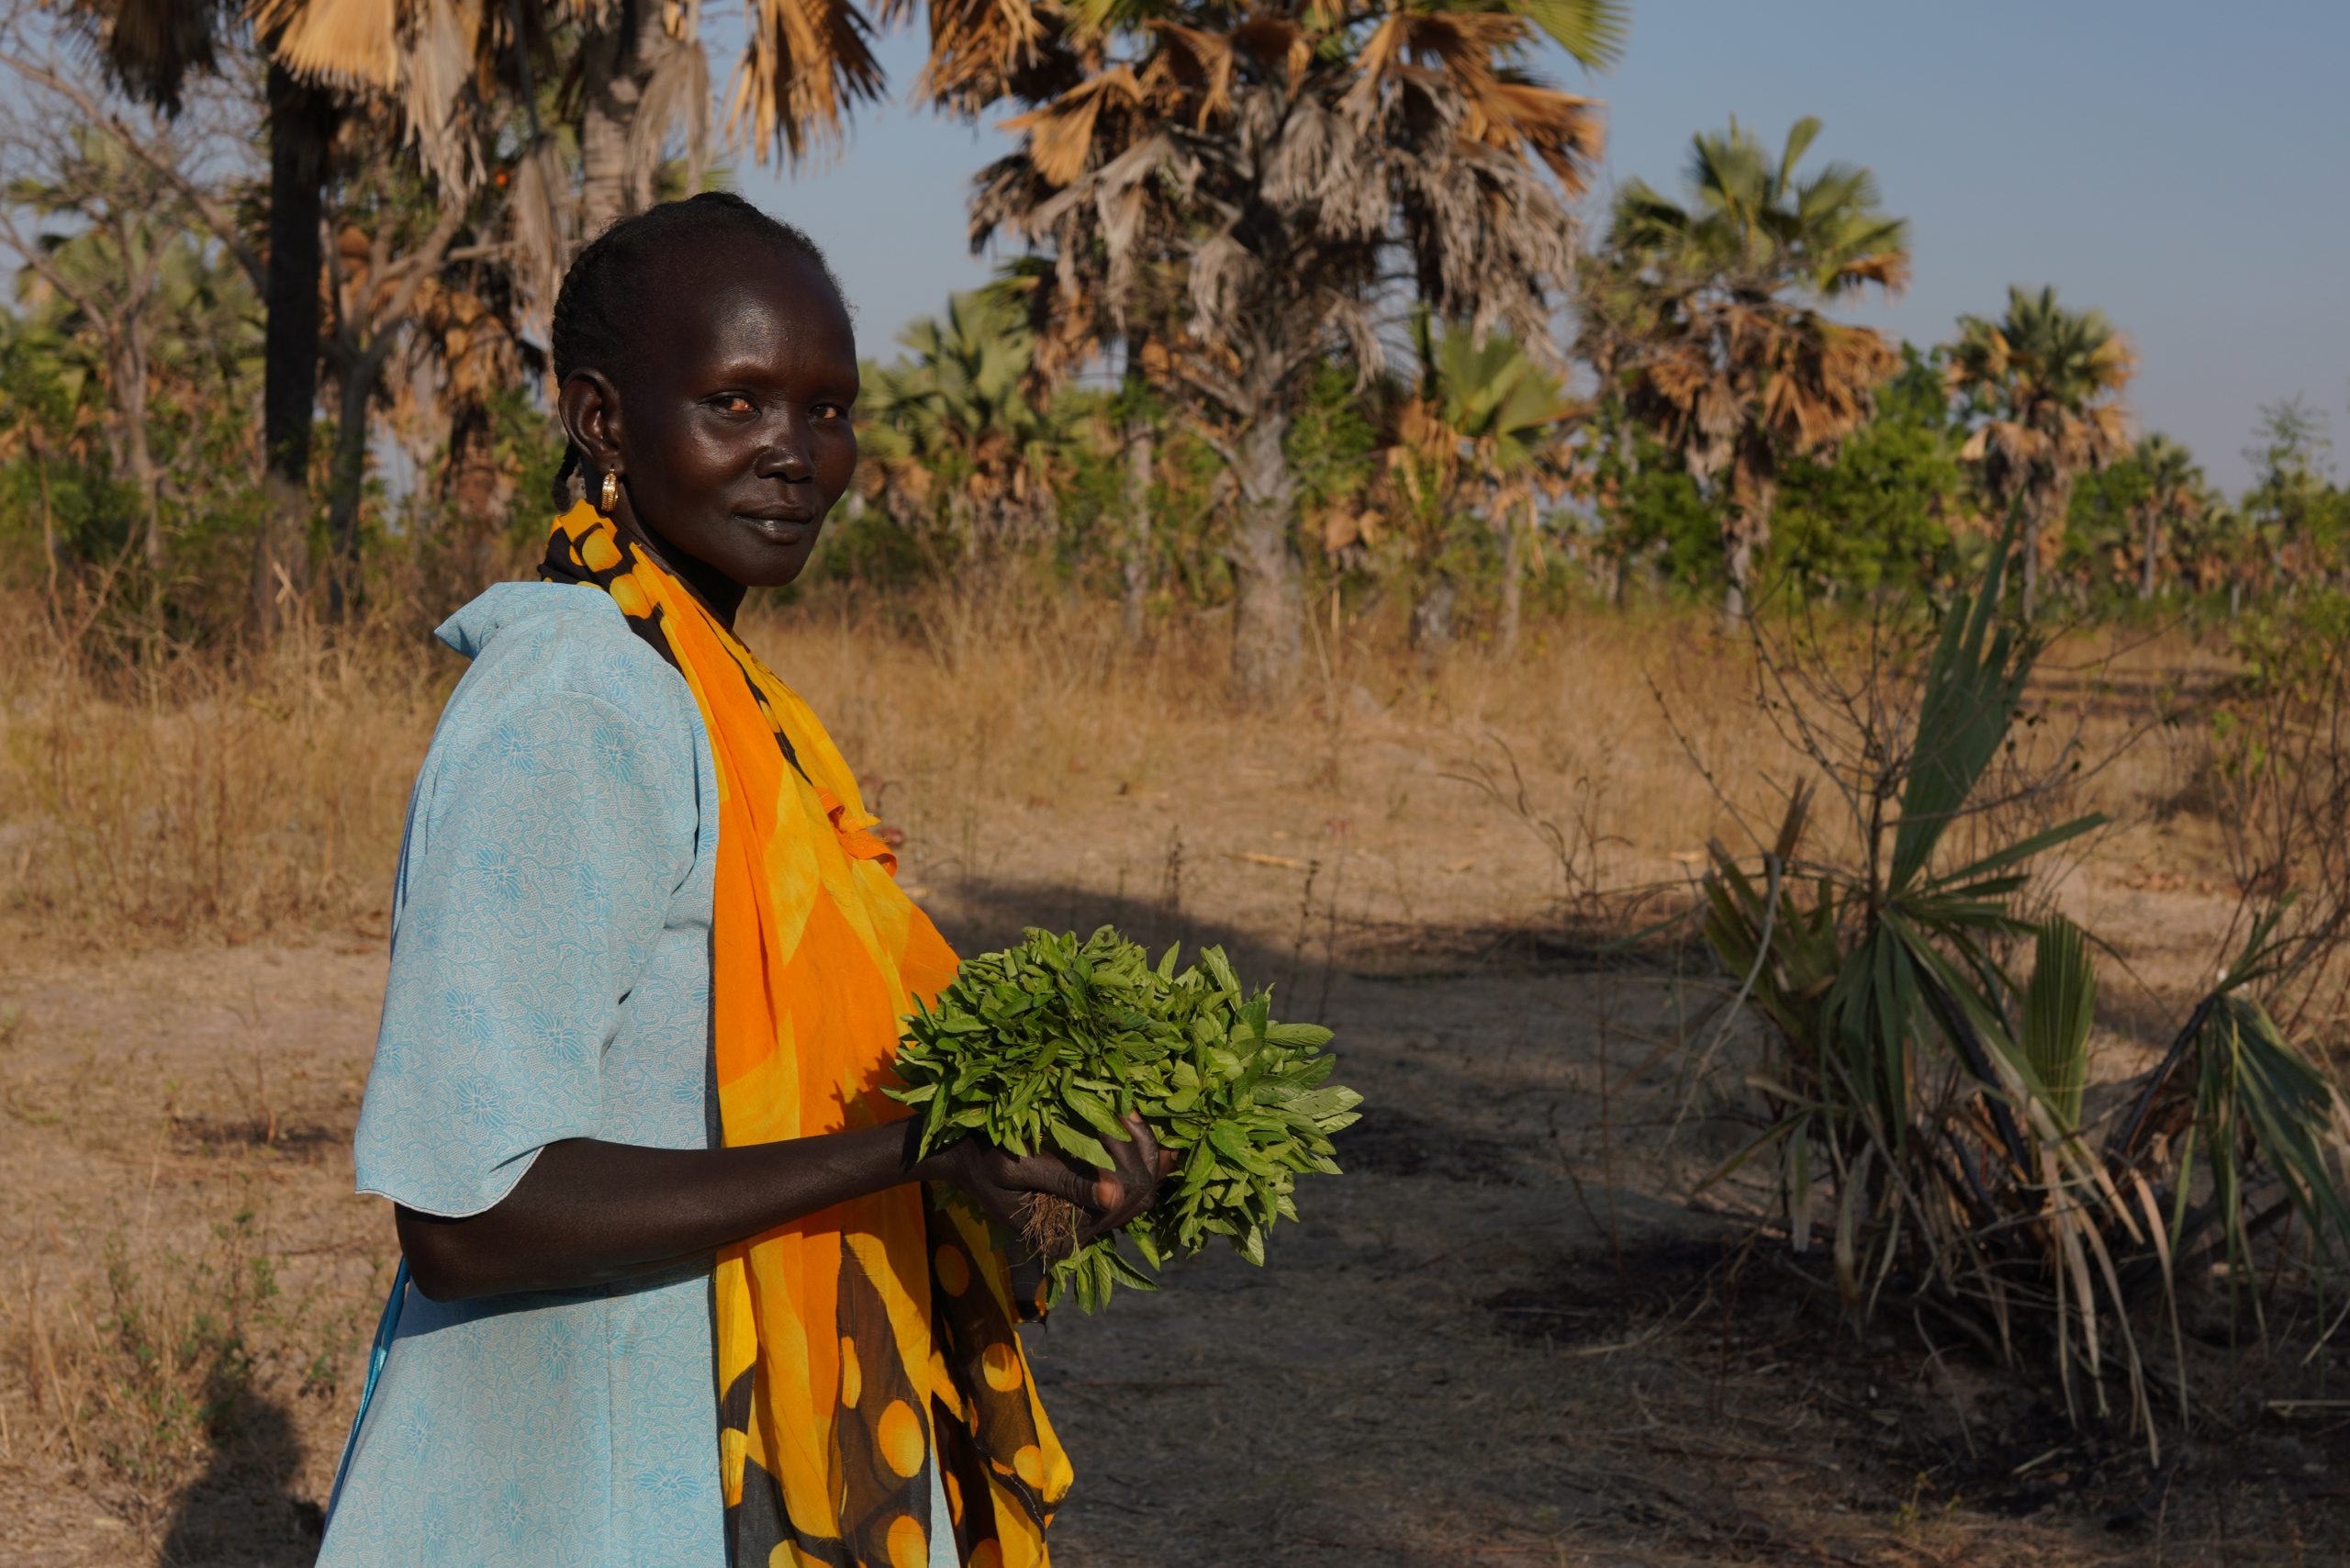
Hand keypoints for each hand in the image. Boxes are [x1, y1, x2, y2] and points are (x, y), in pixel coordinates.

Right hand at [925, 1115, 1177, 1255]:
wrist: (963, 1156)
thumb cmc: (984, 1159)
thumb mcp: (1019, 1168)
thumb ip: (1068, 1181)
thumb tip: (1116, 1195)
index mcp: (1066, 1237)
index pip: (1122, 1201)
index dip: (1131, 1157)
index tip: (1123, 1113)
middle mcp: (1083, 1234)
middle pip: (1140, 1195)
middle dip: (1142, 1150)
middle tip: (1131, 1107)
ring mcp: (1089, 1218)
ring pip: (1141, 1186)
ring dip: (1143, 1147)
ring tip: (1134, 1109)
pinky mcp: (1089, 1197)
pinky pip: (1129, 1178)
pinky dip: (1136, 1150)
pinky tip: (1136, 1120)